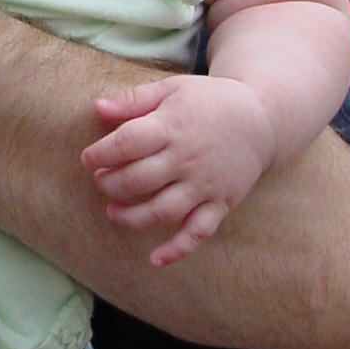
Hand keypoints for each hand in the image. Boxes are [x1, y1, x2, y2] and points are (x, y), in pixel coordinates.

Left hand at [82, 73, 276, 267]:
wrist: (261, 120)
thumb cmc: (208, 102)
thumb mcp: (171, 89)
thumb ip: (133, 100)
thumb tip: (96, 108)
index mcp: (171, 127)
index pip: (127, 143)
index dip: (100, 153)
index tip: (88, 159)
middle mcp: (187, 159)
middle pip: (139, 180)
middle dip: (110, 184)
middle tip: (100, 180)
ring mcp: (204, 185)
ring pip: (162, 211)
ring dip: (132, 217)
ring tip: (113, 211)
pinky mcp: (220, 204)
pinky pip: (198, 232)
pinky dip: (178, 249)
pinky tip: (155, 259)